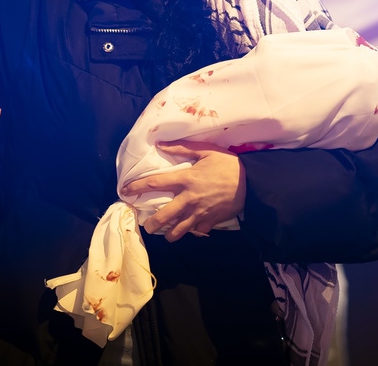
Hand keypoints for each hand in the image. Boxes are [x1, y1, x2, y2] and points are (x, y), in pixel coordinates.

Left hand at [123, 141, 244, 241]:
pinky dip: (191, 231)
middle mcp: (189, 199)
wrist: (253, 183)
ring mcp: (199, 213)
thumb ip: (182, 147)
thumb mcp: (207, 150)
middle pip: (163, 216)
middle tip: (146, 224)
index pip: (155, 183)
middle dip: (151, 223)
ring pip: (177, 231)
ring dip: (169, 233)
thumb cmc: (229, 164)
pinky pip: (196, 231)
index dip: (137, 187)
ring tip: (166, 232)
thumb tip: (160, 143)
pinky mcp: (210, 222)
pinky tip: (190, 228)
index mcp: (186, 179)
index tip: (125, 191)